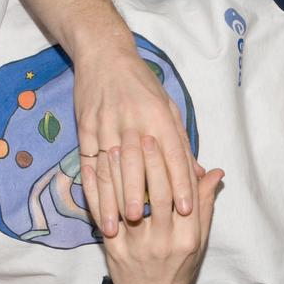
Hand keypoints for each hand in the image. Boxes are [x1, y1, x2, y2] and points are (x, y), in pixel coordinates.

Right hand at [74, 45, 200, 235]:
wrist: (105, 55)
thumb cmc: (142, 84)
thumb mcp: (168, 106)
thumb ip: (181, 143)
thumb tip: (198, 175)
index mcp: (158, 115)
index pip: (173, 154)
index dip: (180, 183)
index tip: (186, 209)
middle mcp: (133, 121)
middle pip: (137, 165)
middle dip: (140, 196)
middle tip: (144, 225)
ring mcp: (106, 125)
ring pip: (110, 169)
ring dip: (111, 200)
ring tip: (114, 228)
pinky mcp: (86, 129)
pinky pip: (88, 165)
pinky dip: (92, 190)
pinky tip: (96, 209)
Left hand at [80, 135, 222, 283]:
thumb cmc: (178, 270)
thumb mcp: (199, 241)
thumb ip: (205, 205)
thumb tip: (215, 172)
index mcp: (187, 237)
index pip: (182, 194)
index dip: (172, 166)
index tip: (164, 140)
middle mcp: (163, 241)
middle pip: (157, 195)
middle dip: (149, 163)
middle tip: (142, 136)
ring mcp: (136, 246)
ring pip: (128, 203)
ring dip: (120, 173)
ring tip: (116, 147)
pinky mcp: (114, 250)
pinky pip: (105, 217)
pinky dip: (98, 193)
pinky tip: (93, 172)